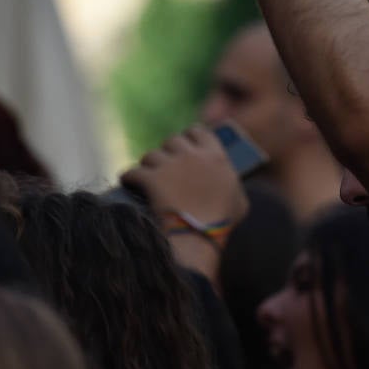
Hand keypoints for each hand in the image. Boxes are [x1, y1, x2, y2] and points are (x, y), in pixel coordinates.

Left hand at [121, 127, 248, 227]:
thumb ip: (233, 185)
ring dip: (149, 165)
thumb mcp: (240, 201)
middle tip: (166, 167)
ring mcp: (169, 166)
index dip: (189, 138)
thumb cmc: (222, 222)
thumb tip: (230, 184)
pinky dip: (129, 176)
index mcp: (215, 156)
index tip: (185, 148)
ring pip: (151, 155)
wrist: (199, 237)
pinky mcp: (151, 179)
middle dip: (168, 153)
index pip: (198, 131)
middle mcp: (191, 155)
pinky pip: (133, 171)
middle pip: (172, 140)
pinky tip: (128, 181)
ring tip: (147, 177)